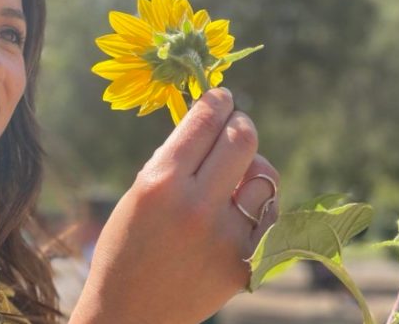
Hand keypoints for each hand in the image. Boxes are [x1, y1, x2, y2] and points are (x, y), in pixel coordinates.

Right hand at [69, 88, 278, 323]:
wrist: (130, 312)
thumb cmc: (127, 246)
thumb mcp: (138, 193)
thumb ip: (175, 158)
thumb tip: (213, 121)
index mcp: (160, 184)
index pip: (204, 122)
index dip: (217, 101)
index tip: (222, 96)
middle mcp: (196, 207)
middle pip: (243, 139)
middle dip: (240, 123)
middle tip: (235, 124)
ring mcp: (226, 238)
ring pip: (265, 175)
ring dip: (251, 167)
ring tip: (233, 177)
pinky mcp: (247, 263)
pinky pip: (271, 213)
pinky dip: (258, 204)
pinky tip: (239, 209)